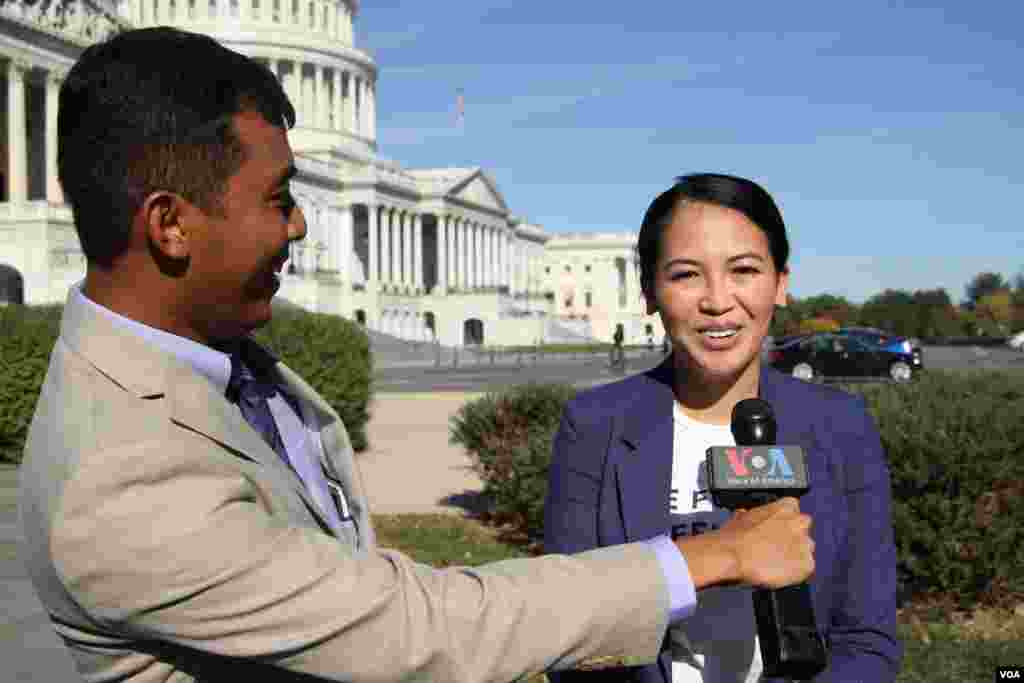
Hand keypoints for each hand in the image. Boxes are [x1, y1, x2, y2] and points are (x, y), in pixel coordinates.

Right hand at [674, 497, 813, 589]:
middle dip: (792, 536)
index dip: (783, 520)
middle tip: (775, 545)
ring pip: (806, 548)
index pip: (793, 509)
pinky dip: (795, 571)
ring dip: (794, 553)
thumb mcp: (741, 516)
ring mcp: (804, 544)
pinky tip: (779, 571)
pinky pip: (805, 568)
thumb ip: (754, 515)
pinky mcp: (806, 565)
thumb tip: (748, 517)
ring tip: (775, 560)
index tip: (776, 528)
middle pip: (803, 528)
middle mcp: (799, 522)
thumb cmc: (733, 537)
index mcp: (785, 506)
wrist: (732, 556)